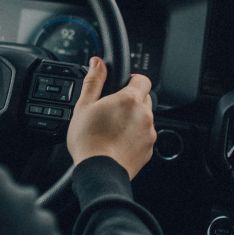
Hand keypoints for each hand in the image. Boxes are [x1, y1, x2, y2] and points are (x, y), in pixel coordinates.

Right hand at [66, 57, 155, 179]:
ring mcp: (149, 133)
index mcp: (130, 99)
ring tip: (112, 129)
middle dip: (131, 100)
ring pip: (145, 118)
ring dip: (133, 119)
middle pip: (145, 98)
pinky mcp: (149, 149)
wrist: (98, 172)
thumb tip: (97, 62)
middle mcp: (144, 114)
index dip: (132, 80)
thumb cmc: (89, 140)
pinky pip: (144, 136)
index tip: (121, 87)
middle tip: (112, 110)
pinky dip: (135, 136)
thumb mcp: (84, 105)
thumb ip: (94, 80)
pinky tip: (118, 142)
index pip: (142, 79)